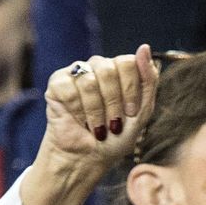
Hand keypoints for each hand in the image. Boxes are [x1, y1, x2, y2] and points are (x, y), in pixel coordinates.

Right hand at [41, 46, 158, 172]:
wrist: (89, 157)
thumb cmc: (116, 137)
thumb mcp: (141, 113)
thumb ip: (148, 80)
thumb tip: (144, 47)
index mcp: (120, 70)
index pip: (127, 62)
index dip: (130, 90)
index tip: (130, 113)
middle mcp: (98, 67)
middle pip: (108, 69)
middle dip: (113, 103)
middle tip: (112, 124)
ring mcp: (77, 73)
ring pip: (89, 80)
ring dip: (96, 111)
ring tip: (97, 127)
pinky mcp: (57, 83)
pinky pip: (69, 89)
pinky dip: (78, 111)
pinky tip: (79, 121)